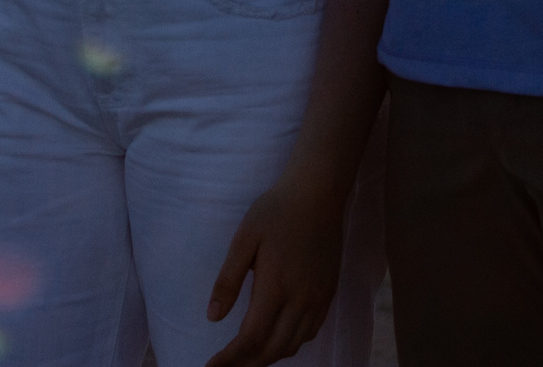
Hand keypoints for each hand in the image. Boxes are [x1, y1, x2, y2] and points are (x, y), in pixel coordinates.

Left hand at [202, 177, 345, 366]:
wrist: (318, 192)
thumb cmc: (276, 211)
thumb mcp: (244, 239)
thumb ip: (228, 281)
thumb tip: (213, 318)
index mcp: (276, 286)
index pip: (251, 339)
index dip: (230, 359)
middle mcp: (301, 299)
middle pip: (273, 350)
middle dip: (247, 364)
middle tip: (225, 366)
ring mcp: (319, 297)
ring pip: (294, 345)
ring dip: (269, 357)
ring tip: (246, 357)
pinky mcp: (329, 292)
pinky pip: (310, 331)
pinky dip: (290, 343)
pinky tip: (276, 338)